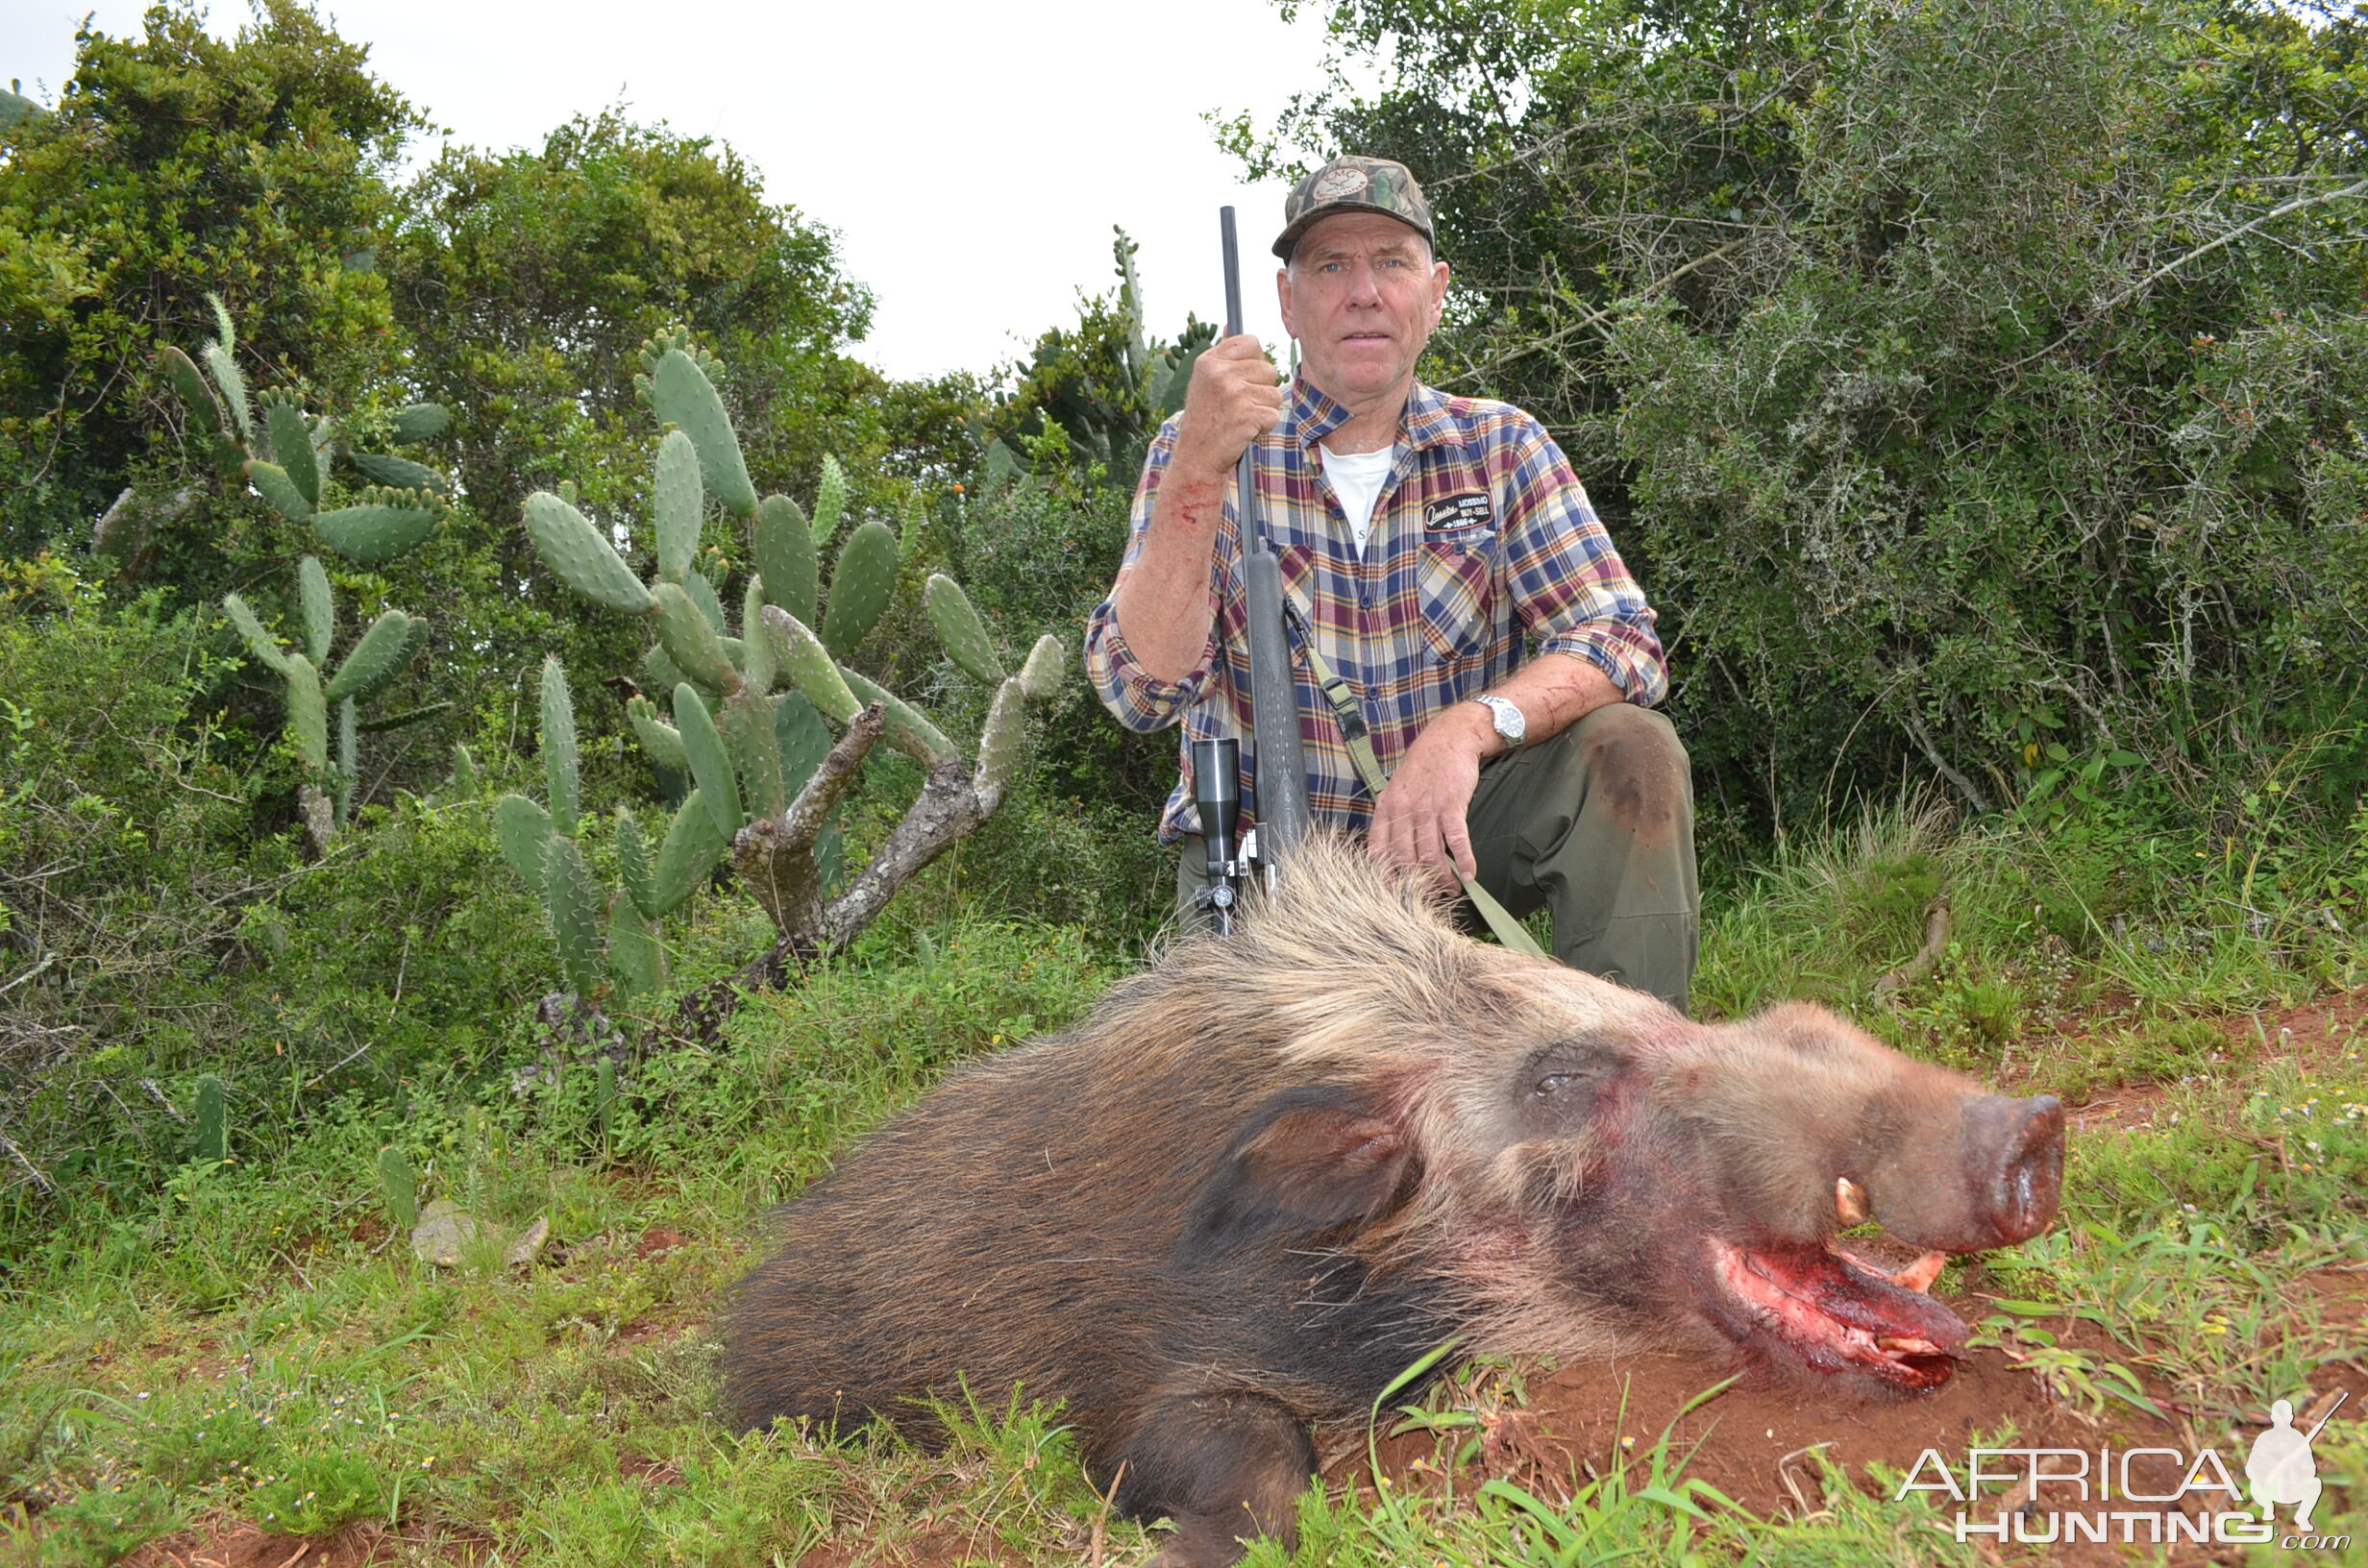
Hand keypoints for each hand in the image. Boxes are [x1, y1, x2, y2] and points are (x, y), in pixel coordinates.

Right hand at [1171, 334, 1284, 483]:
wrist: (1196, 458)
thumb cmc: (1205, 419)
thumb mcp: (1205, 381)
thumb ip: (1222, 356)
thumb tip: (1229, 325)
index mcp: (1209, 361)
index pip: (1252, 343)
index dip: (1254, 362)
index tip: (1243, 379)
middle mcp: (1220, 373)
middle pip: (1269, 369)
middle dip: (1261, 390)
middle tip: (1239, 406)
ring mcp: (1234, 394)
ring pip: (1275, 393)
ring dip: (1264, 410)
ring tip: (1241, 419)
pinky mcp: (1247, 415)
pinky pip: (1274, 415)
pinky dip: (1264, 427)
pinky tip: (1245, 432)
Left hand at [1368, 705, 1490, 892]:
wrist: (1449, 738)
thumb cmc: (1424, 767)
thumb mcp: (1397, 789)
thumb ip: (1393, 818)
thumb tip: (1392, 852)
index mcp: (1386, 808)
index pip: (1377, 849)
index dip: (1384, 875)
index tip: (1394, 893)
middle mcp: (1403, 810)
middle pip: (1405, 859)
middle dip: (1419, 883)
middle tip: (1431, 896)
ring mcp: (1426, 808)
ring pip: (1430, 855)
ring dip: (1442, 878)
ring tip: (1452, 890)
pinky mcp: (1451, 805)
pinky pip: (1456, 840)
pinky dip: (1463, 860)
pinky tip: (1469, 875)